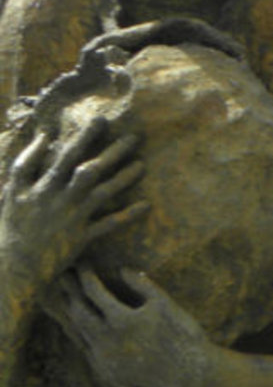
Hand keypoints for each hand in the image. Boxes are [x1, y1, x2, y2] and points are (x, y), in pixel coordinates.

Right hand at [1, 118, 145, 290]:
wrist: (14, 265)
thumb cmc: (13, 225)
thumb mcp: (12, 192)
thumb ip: (26, 163)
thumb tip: (45, 136)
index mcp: (40, 187)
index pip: (63, 156)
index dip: (82, 138)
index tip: (102, 120)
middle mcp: (57, 199)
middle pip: (87, 170)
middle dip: (111, 152)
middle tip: (134, 137)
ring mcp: (71, 218)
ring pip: (101, 193)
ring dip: (123, 178)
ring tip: (142, 164)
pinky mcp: (81, 237)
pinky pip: (108, 225)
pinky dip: (127, 215)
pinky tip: (146, 205)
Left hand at [48, 267, 217, 386]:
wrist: (189, 373)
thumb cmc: (182, 334)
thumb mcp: (165, 304)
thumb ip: (142, 285)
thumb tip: (123, 268)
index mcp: (122, 321)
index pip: (94, 292)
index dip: (86, 275)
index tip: (82, 264)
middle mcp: (107, 342)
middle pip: (79, 311)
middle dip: (71, 292)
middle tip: (64, 277)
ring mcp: (105, 360)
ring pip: (79, 332)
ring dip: (73, 314)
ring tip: (69, 299)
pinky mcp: (108, 373)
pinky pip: (88, 349)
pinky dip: (83, 334)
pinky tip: (83, 326)